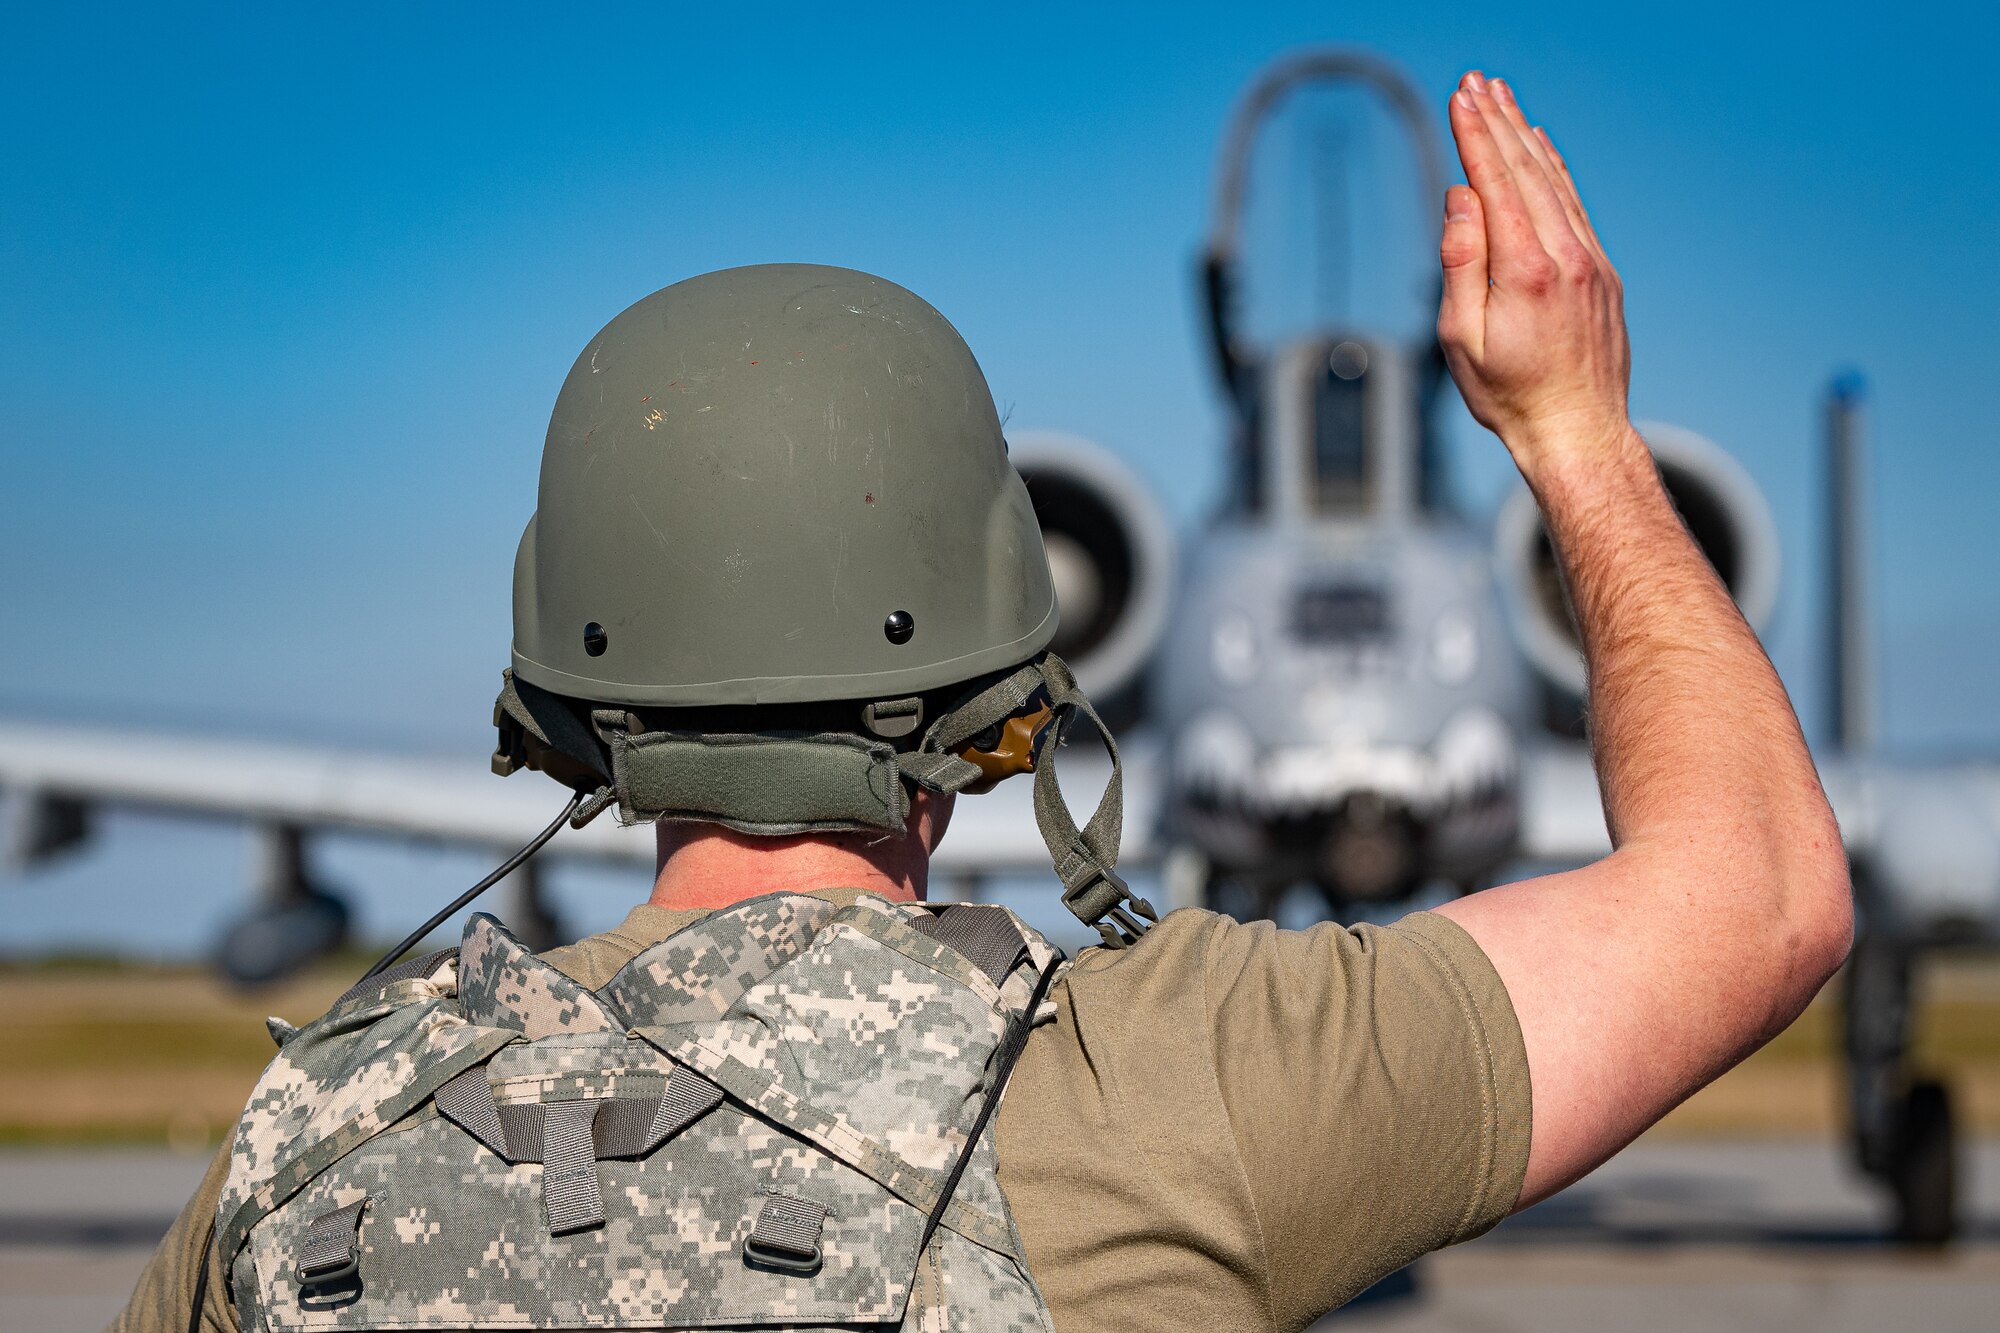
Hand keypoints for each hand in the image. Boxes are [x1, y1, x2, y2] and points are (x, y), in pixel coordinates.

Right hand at [1437, 72, 1637, 483]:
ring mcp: (1590, 262)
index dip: (1475, 136)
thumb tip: (1461, 197)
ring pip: (1554, 182)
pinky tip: (1541, 148)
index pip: (1496, 183)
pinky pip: (1574, 205)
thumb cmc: (1509, 395)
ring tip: (1504, 99)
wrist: (1578, 431)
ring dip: (1526, 137)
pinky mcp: (1601, 273)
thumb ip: (1461, 261)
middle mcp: (1565, 256)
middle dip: (1498, 122)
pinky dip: (1555, 169)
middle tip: (1477, 81)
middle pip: (1527, 171)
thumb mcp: (1461, 339)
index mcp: (1525, 270)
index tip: (1460, 98)